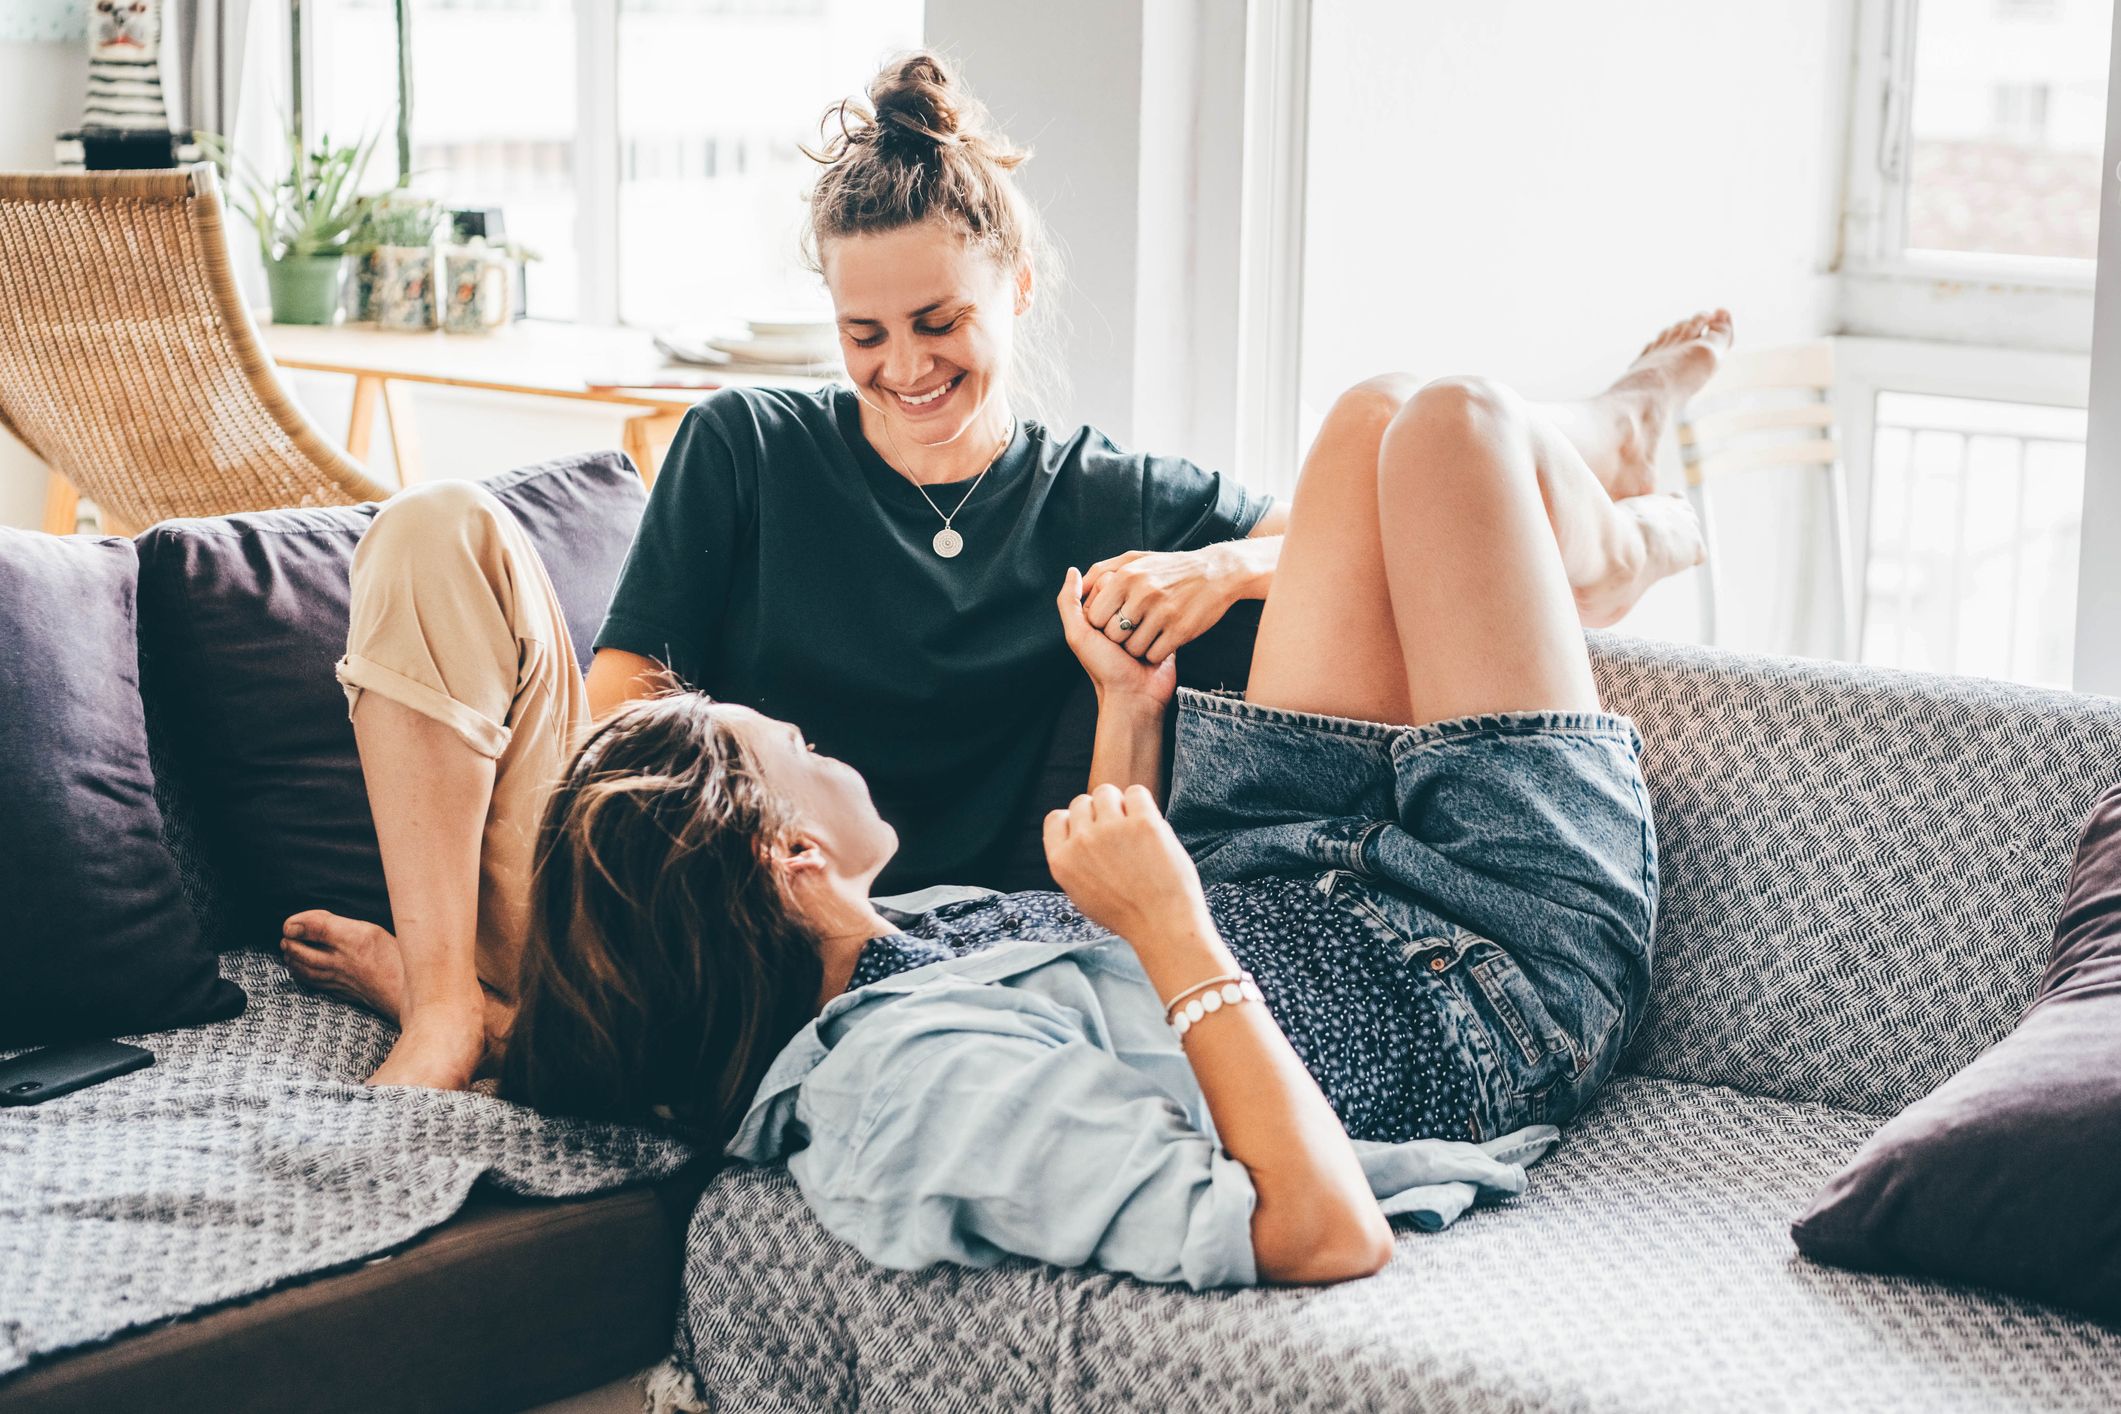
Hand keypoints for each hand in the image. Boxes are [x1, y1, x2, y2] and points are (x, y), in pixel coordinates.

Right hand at [1044, 784, 1213, 949]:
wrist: (1163, 925)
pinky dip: (1143, 804)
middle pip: (1082, 802)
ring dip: (1120, 805)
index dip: (1075, 822)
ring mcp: (1111, 829)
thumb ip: (1075, 862)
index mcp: (1062, 861)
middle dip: (1099, 813)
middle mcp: (1081, 842)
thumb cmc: (1127, 913)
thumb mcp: (1082, 894)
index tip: (1091, 832)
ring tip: (1135, 829)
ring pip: (1106, 792)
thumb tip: (1078, 831)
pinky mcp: (1142, 822)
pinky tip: (1150, 824)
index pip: (1056, 819)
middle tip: (1119, 835)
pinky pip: (1136, 792)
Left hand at [1058, 567, 1176, 706]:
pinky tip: (1150, 655)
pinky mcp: (1168, 633)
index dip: (1104, 603)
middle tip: (1119, 644)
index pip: (1107, 582)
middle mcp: (1127, 612)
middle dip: (1121, 620)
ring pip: (1146, 605)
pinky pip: (1163, 621)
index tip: (1102, 628)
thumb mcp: (1078, 635)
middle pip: (1127, 592)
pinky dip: (1156, 641)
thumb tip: (1072, 571)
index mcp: (1105, 609)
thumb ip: (1069, 602)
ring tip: (1135, 652)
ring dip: (1140, 633)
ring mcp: (1149, 622)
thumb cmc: (1104, 669)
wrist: (1134, 699)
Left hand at [1080, 546, 1245, 664]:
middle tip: (1136, 626)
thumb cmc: (1169, 568)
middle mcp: (1143, 592)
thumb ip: (1101, 569)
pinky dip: (1157, 652)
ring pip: (1134, 647)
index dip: (1103, 622)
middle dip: (1121, 637)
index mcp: (1127, 576)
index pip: (1095, 616)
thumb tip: (1073, 577)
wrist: (1217, 572)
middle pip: (1113, 634)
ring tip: (1152, 631)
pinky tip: (1165, 639)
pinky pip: (1155, 653)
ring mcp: (1164, 611)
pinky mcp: (1181, 629)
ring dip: (1140, 646)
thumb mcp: (1134, 559)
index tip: (1117, 617)